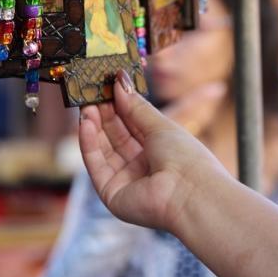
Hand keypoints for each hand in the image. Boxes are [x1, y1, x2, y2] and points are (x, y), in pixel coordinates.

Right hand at [78, 70, 227, 230]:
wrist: (190, 193)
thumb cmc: (185, 158)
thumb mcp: (161, 125)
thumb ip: (136, 106)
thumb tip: (119, 81)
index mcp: (158, 152)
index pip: (132, 126)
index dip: (118, 107)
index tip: (106, 86)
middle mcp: (141, 168)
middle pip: (115, 138)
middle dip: (103, 115)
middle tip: (91, 92)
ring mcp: (126, 182)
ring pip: (103, 150)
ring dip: (93, 126)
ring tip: (87, 105)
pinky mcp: (112, 194)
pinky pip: (96, 166)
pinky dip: (89, 144)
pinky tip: (86, 123)